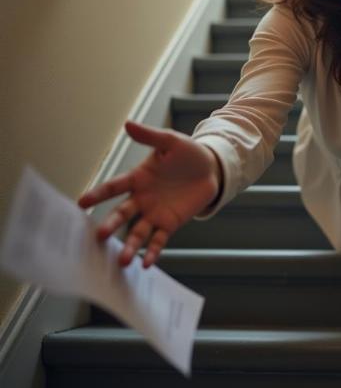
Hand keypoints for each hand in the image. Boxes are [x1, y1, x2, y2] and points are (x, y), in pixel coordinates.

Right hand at [77, 121, 220, 267]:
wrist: (212, 168)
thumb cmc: (188, 154)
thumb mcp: (171, 142)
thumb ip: (150, 136)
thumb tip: (128, 124)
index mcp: (138, 178)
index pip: (114, 186)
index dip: (98, 194)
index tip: (81, 202)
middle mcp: (142, 198)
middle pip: (122, 213)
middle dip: (111, 224)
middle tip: (99, 236)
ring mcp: (154, 213)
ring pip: (138, 231)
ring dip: (130, 246)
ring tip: (123, 260)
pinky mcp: (170, 223)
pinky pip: (159, 240)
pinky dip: (152, 251)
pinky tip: (146, 263)